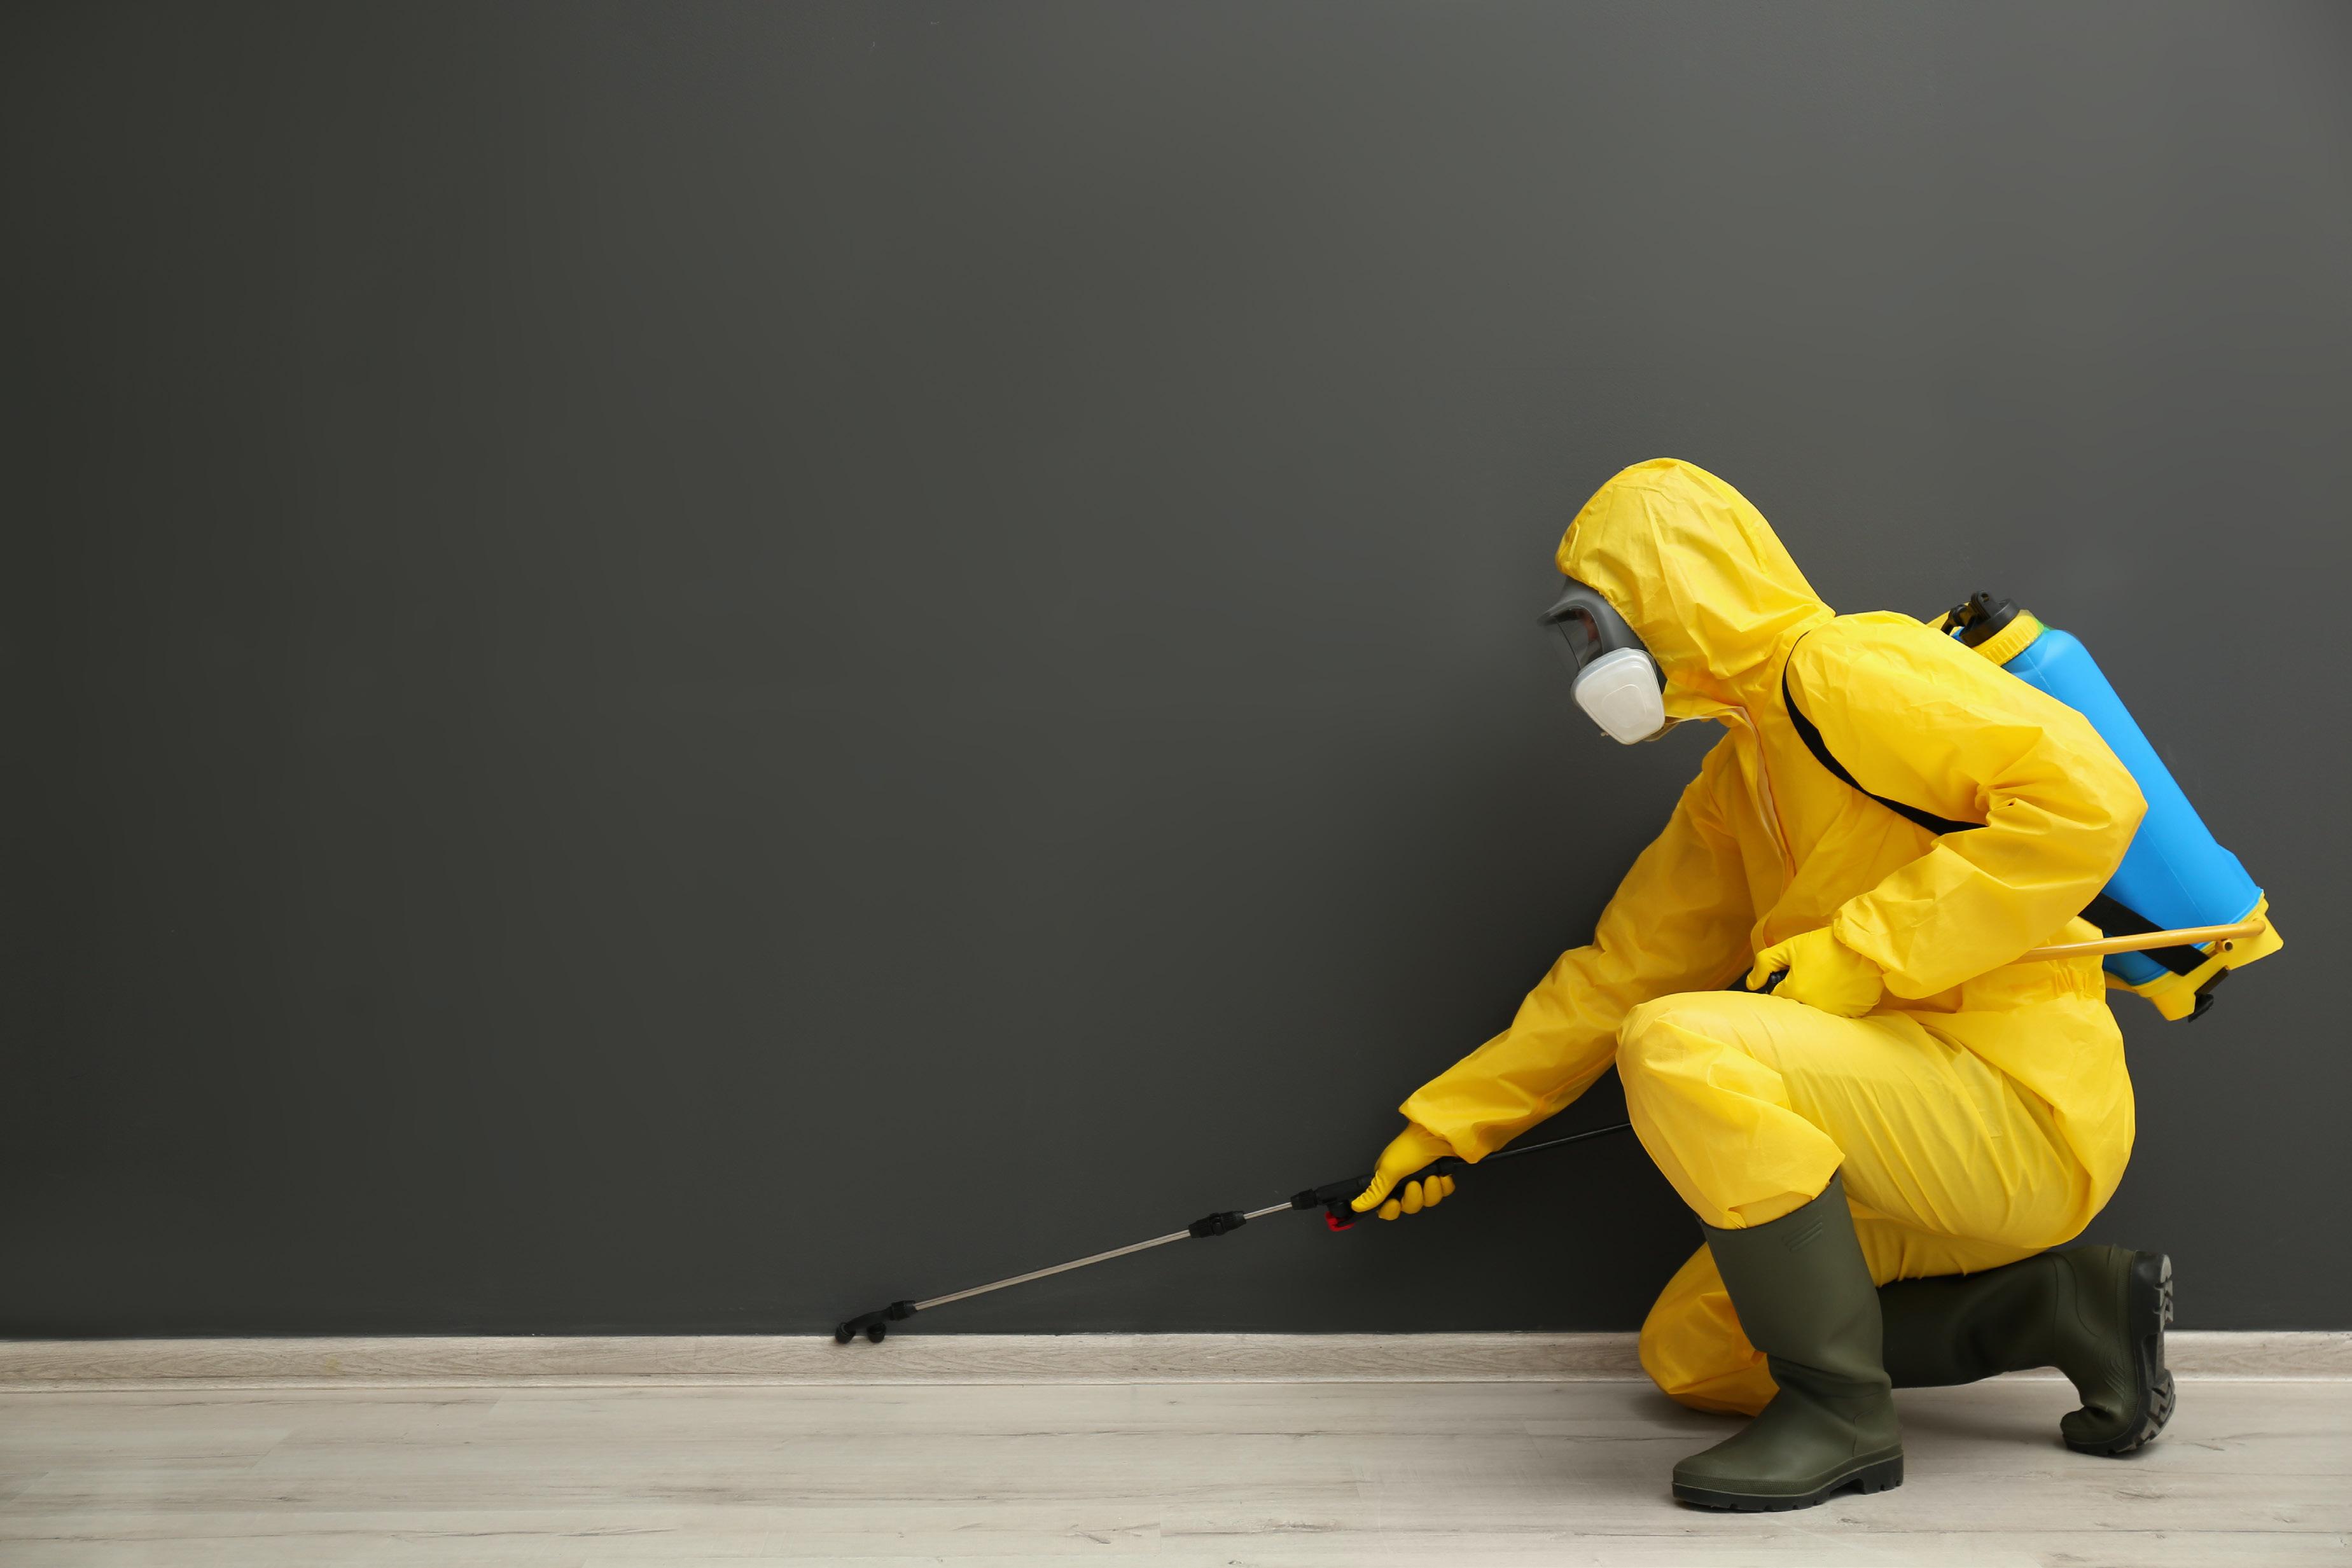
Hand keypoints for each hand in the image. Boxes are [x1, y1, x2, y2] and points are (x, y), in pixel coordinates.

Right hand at [1350, 1121, 1458, 1220]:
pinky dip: (1443, 1185)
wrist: (1437, 1134)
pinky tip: (1442, 1174)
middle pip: (1409, 1206)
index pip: (1386, 1207)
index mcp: (1389, 1181)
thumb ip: (1375, 1192)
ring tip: (1431, 1176)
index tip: (1395, 1203)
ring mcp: (1424, 1180)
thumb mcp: (1389, 1170)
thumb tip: (1356, 1206)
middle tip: (1414, 1184)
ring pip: (1428, 1201)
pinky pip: (1443, 1192)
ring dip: (1431, 1190)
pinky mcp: (1441, 1177)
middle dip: (1414, 1198)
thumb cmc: (1410, 1148)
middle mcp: (1405, 1182)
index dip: (1391, 1209)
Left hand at [1745, 927, 1883, 1017]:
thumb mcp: (1790, 947)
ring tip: (1826, 981)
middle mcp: (1813, 1009)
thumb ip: (1765, 964)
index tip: (1790, 976)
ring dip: (1816, 1000)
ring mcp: (1834, 1014)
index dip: (1781, 985)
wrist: (1864, 944)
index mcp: (1795, 993)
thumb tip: (1751, 984)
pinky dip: (1836, 1004)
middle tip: (1810, 977)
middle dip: (1797, 995)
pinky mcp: (1853, 1014)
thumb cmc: (1825, 944)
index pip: (1776, 998)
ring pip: (1816, 1012)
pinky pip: (1837, 1014)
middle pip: (1795, 1008)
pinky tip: (1840, 988)